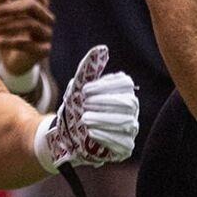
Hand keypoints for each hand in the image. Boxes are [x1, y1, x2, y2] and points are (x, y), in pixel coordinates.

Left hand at [0, 0, 54, 78]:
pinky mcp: (44, 50)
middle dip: (7, 8)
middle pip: (31, 4)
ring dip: (4, 26)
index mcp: (38, 3)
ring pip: (28, 23)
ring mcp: (48, 33)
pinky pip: (26, 44)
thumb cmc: (8, 33)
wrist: (13, 61)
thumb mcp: (1, 13)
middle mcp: (46, 16)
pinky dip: (6, 41)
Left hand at [36, 45, 138, 168]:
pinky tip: (91, 133)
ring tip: (84, 119)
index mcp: (123, 91)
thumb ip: (89, 68)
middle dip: (104, 103)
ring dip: (102, 119)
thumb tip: (102, 49)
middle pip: (127, 103)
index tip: (84, 91)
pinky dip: (106, 137)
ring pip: (125, 123)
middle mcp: (131, 109)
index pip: (124, 84)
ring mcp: (130, 128)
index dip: (104, 87)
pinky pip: (123, 142)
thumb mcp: (78, 86)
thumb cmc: (76, 107)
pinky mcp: (125, 147)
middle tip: (83, 105)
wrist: (66, 134)